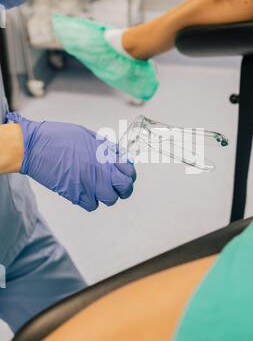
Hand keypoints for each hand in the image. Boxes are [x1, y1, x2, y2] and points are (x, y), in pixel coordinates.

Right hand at [6, 112, 135, 211]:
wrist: (34, 147)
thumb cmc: (59, 137)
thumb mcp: (88, 135)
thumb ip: (106, 148)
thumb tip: (120, 156)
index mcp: (104, 156)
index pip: (129, 172)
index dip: (129, 173)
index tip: (125, 172)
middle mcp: (99, 172)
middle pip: (124, 189)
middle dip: (123, 187)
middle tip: (117, 183)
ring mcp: (88, 185)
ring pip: (110, 199)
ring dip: (107, 194)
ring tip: (99, 185)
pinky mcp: (75, 195)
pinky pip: (92, 205)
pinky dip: (92, 200)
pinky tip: (86, 190)